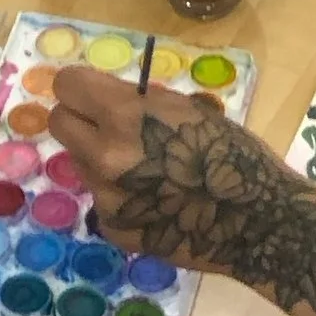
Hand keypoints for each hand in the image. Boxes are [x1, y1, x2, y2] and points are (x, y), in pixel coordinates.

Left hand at [49, 67, 315, 306]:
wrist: (256, 221)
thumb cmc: (231, 153)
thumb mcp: (185, 109)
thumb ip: (138, 102)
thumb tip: (108, 98)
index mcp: (124, 117)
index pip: (67, 86)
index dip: (80, 86)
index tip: (94, 93)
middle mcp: (104, 157)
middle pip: (59, 123)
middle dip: (79, 118)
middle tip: (107, 125)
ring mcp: (106, 198)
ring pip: (80, 163)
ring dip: (99, 158)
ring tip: (145, 168)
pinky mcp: (113, 229)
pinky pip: (101, 199)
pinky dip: (119, 195)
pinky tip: (155, 201)